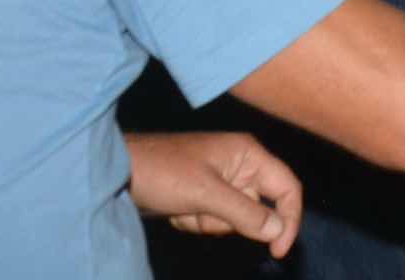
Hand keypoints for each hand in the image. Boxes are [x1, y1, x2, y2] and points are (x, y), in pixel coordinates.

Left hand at [127, 132, 302, 260]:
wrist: (116, 172)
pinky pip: (212, 221)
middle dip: (226, 220)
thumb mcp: (206, 194)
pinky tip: (175, 210)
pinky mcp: (203, 196)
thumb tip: (278, 231)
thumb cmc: (161, 171)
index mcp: (248, 154)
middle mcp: (240, 166)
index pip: (286, 188)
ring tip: (183, 207)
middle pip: (257, 209)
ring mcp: (221, 182)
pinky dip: (195, 222)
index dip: (289, 219)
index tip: (279, 250)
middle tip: (200, 212)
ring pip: (233, 220)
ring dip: (207, 222)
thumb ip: (245, 213)